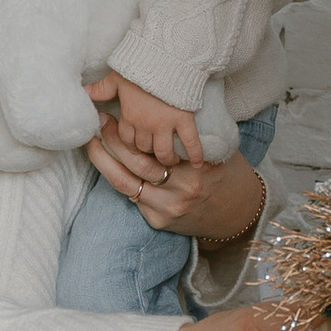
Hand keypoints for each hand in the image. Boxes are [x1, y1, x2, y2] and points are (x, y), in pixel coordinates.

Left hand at [84, 69, 205, 180]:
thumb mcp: (116, 77)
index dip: (130, 144)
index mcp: (129, 116)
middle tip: (154, 150)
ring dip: (166, 158)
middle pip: (144, 147)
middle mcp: (145, 125)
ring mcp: (165, 124)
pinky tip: (197, 164)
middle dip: (147, 151)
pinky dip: (195, 154)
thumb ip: (101, 89)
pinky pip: (190, 142)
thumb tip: (84, 92)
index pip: (126, 140)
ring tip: (171, 160)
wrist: (165, 57)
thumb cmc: (139, 65)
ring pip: (163, 151)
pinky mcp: (184, 120)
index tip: (136, 144)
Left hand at [88, 125, 262, 243]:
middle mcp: (181, 189)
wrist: (238, 214)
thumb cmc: (226, 174)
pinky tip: (105, 163)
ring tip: (92, 141)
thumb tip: (158, 109)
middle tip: (100, 122)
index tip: (115, 112)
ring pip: (124, 182)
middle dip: (112, 140)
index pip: (155, 145)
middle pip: (135, 162)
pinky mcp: (159, 222)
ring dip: (103, 160)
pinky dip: (117, 178)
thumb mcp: (217, 150)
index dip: (130, 128)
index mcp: (196, 168)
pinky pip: (131, 198)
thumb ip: (190, 136)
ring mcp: (168, 208)